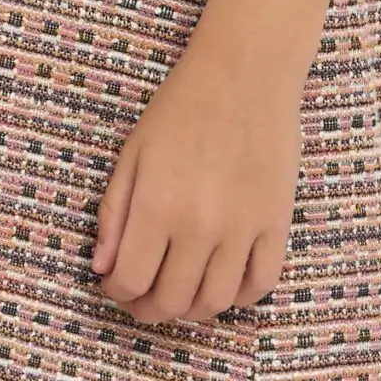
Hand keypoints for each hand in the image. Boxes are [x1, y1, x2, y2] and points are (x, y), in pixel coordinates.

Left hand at [89, 37, 300, 323]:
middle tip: (143, 296)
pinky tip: (223, 280)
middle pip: (171, 302)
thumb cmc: (182, 107)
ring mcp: (243, 227)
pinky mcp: (277, 223)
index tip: (115, 284)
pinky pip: (260, 284)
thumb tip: (103, 268)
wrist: (244, 72)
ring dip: (192, 309)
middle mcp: (200, 225)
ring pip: (215, 303)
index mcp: (158, 204)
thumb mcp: (134, 153)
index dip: (116, 292)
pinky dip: (240, 295)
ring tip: (180, 291)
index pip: (130, 281)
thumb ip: (114, 213)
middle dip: (148, 308)